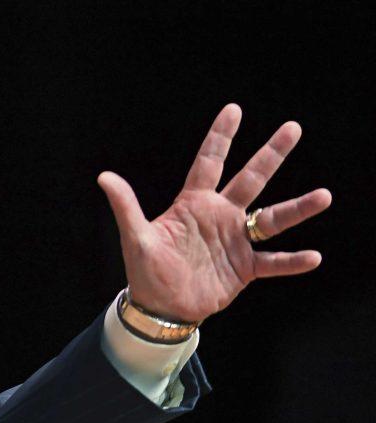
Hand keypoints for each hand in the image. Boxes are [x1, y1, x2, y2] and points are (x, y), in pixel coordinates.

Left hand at [97, 104, 331, 323]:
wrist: (160, 307)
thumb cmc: (145, 270)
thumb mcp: (136, 236)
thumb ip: (126, 206)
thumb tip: (104, 176)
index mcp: (193, 204)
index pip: (209, 162)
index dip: (220, 137)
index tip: (234, 109)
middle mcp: (220, 216)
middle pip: (251, 180)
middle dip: (270, 155)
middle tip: (292, 128)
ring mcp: (235, 241)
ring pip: (272, 219)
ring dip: (297, 208)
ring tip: (324, 195)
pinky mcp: (244, 268)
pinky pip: (273, 262)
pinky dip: (292, 261)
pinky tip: (313, 256)